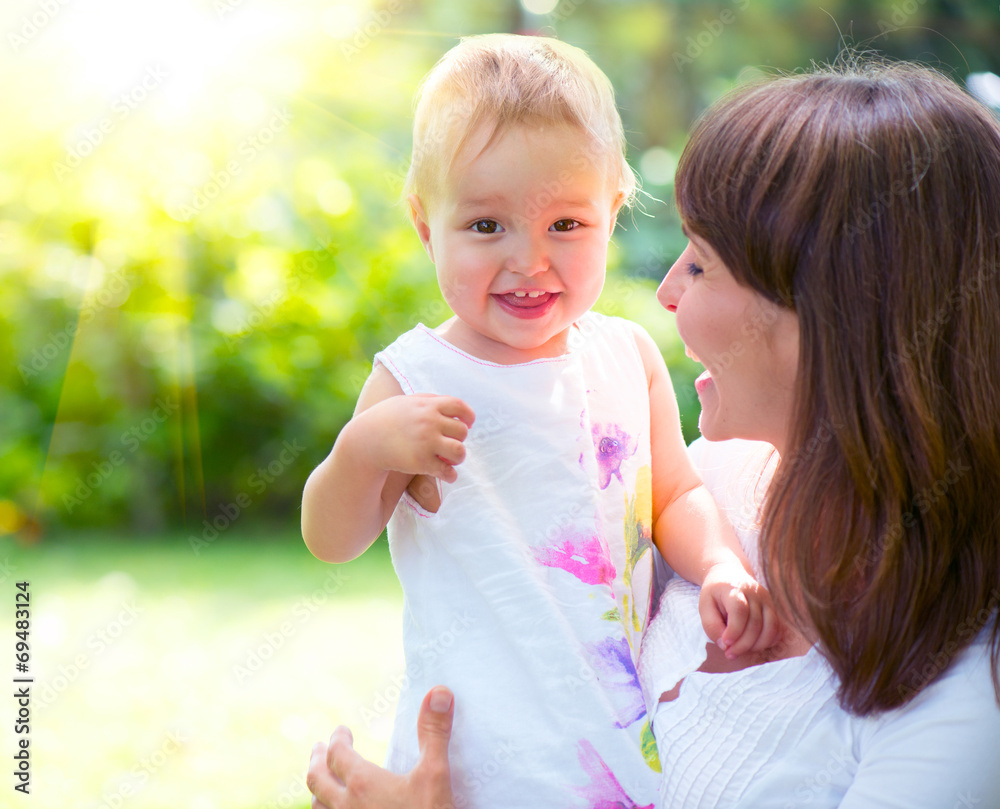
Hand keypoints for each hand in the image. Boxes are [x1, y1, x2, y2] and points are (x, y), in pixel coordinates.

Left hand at [306, 686, 456, 808]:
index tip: (342, 730)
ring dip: (318, 790)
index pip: (338, 753)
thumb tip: (439, 691)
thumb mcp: (436, 774)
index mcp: (362, 783)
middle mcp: (346, 807)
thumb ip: (434, 732)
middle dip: (317, 760)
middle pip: (316, 779)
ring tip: (323, 782)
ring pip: (318, 808)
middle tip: (318, 748)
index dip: (338, 738)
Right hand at [357, 394, 474, 483]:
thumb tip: (453, 407)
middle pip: (462, 431)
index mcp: (428, 405)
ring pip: (460, 451)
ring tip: (450, 459)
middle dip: (459, 439)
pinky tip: (447, 475)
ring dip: (458, 457)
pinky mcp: (421, 462)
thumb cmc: (385, 419)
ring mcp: (426, 442)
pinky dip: (450, 475)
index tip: (467, 424)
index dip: (468, 416)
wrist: (365, 440)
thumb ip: (429, 401)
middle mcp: (430, 422)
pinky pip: (447, 471)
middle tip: (449, 444)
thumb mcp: (406, 402)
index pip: (460, 406)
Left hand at [698, 561, 782, 659]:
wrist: (729, 573)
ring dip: (756, 646)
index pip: (740, 610)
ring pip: (771, 628)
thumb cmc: (715, 592)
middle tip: (729, 653)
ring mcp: (767, 600)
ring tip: (740, 650)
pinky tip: (753, 644)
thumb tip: (725, 645)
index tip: (725, 643)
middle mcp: (755, 593)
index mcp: (734, 589)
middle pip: (755, 623)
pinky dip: (767, 642)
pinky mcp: (774, 608)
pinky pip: (777, 630)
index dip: (734, 630)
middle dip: (742, 644)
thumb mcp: (704, 606)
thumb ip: (711, 626)